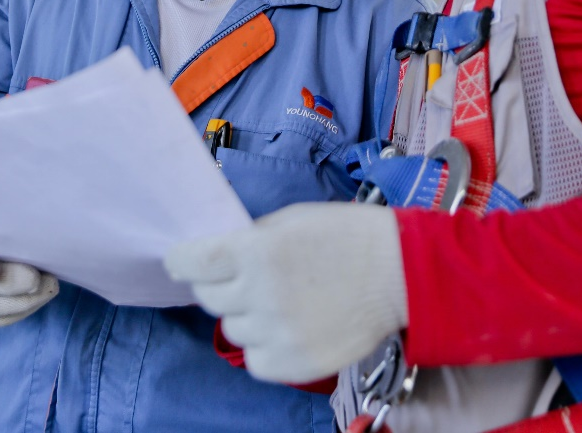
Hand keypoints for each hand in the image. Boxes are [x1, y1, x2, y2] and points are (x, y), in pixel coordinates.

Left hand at [164, 202, 406, 382]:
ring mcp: (279, 332)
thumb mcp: (291, 220)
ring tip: (274, 302)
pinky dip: (262, 347)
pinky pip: (256, 361)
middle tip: (239, 278)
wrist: (401, 273)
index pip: (192, 262)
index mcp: (257, 251)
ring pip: (232, 330)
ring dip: (243, 316)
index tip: (179, 261)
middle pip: (209, 298)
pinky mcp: (297, 362)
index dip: (180, 261)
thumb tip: (217, 256)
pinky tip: (283, 328)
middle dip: (217, 286)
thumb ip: (250, 239)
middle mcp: (262, 294)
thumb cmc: (347, 236)